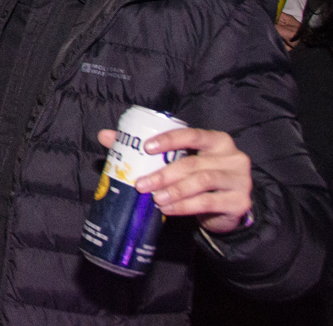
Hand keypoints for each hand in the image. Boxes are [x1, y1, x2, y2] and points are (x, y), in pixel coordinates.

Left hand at [97, 127, 252, 234]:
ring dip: (174, 192)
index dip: (169, 140)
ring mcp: (239, 180)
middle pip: (193, 163)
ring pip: (202, 182)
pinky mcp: (240, 202)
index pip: (192, 134)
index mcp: (216, 140)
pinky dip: (185, 206)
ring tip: (154, 199)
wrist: (228, 206)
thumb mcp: (178, 160)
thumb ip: (146, 148)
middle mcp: (233, 157)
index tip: (146, 148)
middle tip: (141, 184)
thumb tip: (105, 136)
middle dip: (163, 174)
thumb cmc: (199, 175)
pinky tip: (168, 210)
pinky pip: (209, 203)